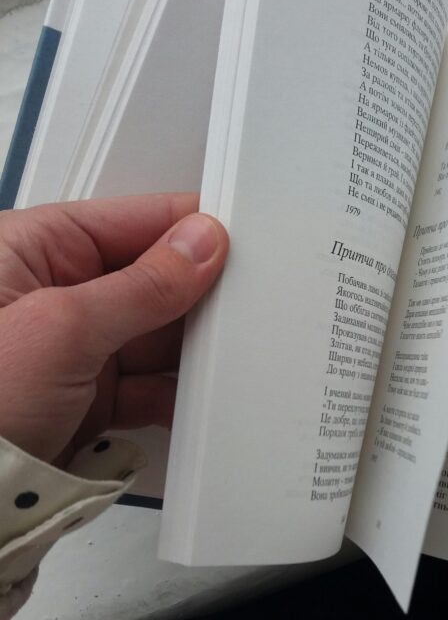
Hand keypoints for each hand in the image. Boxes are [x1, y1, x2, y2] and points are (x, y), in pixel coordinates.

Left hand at [0, 194, 227, 464]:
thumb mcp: (61, 330)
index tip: (242, 235)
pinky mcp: (87, 399)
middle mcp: (52, 295)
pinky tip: (202, 392)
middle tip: (247, 300)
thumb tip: (200, 245)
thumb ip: (141, 286)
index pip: (127, 219)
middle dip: (196, 292)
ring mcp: (72, 350)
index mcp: (28, 251)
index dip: (185, 225)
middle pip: (148, 276)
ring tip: (231, 350)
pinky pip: (149, 383)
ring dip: (191, 346)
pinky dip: (177, 390)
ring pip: (155, 333)